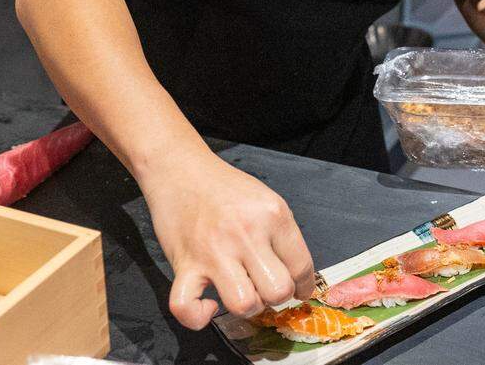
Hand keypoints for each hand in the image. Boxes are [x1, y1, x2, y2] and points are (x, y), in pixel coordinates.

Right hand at [137, 145, 314, 329]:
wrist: (180, 169)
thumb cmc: (224, 187)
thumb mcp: (265, 200)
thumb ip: (281, 235)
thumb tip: (297, 276)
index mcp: (272, 216)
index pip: (301, 266)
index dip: (304, 286)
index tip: (299, 291)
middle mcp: (246, 234)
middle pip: (278, 291)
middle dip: (276, 296)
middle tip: (266, 286)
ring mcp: (214, 252)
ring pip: (245, 305)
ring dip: (247, 306)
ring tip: (243, 291)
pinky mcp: (184, 265)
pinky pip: (187, 308)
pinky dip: (198, 316)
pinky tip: (208, 303)